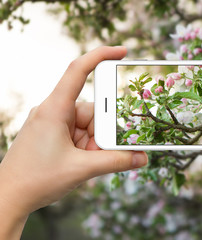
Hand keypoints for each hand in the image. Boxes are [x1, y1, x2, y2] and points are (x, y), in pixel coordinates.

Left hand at [0, 46, 147, 238]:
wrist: (10, 198)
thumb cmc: (36, 179)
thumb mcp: (81, 169)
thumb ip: (115, 161)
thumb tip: (141, 158)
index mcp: (55, 109)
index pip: (78, 71)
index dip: (100, 56)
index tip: (122, 52)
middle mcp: (55, 111)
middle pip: (92, 110)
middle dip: (102, 133)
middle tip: (99, 152)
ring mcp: (55, 123)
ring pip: (89, 125)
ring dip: (95, 144)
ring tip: (88, 162)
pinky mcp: (56, 135)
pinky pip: (81, 134)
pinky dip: (89, 147)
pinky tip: (84, 161)